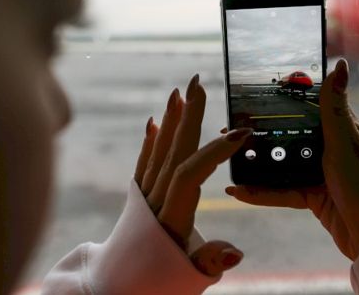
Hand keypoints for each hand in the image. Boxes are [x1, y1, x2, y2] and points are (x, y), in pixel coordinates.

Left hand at [134, 74, 251, 275]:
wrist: (118, 288)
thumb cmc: (159, 283)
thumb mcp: (191, 275)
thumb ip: (212, 261)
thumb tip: (236, 252)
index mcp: (171, 218)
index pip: (191, 174)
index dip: (215, 152)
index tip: (240, 132)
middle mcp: (154, 201)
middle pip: (172, 152)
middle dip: (188, 117)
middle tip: (197, 84)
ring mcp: (143, 197)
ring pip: (158, 152)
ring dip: (170, 120)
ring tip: (179, 92)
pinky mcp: (137, 197)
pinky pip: (143, 163)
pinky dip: (150, 141)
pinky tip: (155, 122)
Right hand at [225, 59, 358, 259]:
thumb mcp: (346, 143)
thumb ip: (335, 108)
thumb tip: (341, 65)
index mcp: (341, 130)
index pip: (308, 107)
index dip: (283, 99)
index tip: (254, 95)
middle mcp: (329, 149)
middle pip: (289, 136)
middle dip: (262, 134)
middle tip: (231, 129)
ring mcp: (319, 173)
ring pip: (281, 164)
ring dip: (257, 164)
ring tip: (229, 158)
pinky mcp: (312, 197)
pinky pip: (281, 191)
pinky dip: (260, 192)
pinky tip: (239, 191)